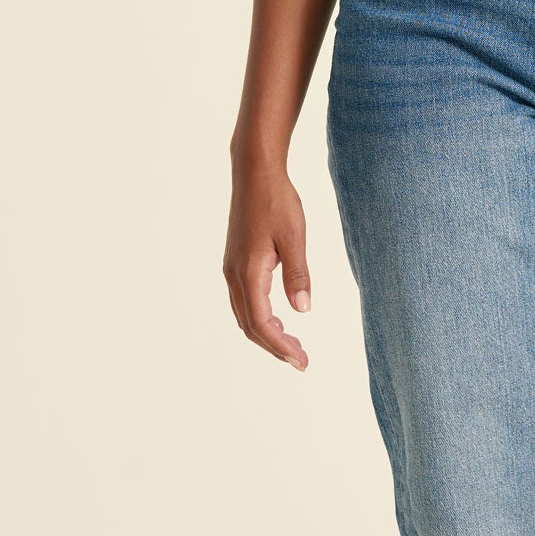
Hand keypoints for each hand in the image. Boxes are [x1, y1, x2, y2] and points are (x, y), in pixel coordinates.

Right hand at [224, 155, 312, 369]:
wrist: (255, 174)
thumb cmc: (276, 201)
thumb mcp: (294, 237)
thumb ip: (298, 275)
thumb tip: (302, 309)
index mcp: (249, 272)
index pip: (262, 324)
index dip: (281, 347)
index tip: (302, 362)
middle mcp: (234, 275)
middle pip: (250, 326)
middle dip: (275, 347)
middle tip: (301, 360)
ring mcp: (232, 269)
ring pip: (245, 315)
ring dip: (267, 334)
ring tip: (293, 344)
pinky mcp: (235, 262)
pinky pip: (244, 301)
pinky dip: (260, 318)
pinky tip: (279, 318)